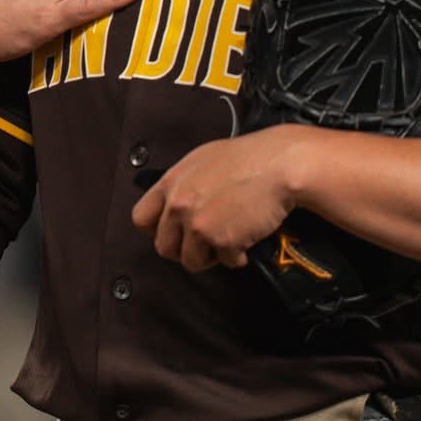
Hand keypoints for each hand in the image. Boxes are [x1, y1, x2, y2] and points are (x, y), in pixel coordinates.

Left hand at [133, 127, 300, 270]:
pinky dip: (235, 258)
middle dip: (184, 248)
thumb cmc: (249, 158)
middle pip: (164, 247)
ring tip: (227, 242)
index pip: (141, 218)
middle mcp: (178, 205)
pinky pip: (223, 262)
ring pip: (190, 261)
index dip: (157, 229)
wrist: (279, 165)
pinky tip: (245, 243)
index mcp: (171, 183)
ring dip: (209, 256)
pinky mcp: (221, 241)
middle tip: (204, 243)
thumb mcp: (203, 160)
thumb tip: (176, 203)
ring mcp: (197, 225)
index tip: (174, 232)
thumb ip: (183, 183)